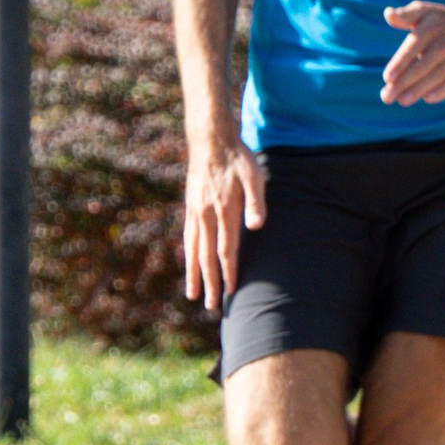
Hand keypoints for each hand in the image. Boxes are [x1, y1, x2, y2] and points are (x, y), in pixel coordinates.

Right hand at [183, 133, 267, 311]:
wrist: (210, 139)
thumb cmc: (238, 157)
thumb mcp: (254, 175)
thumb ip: (255, 202)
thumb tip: (257, 226)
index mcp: (223, 210)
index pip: (226, 249)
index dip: (228, 272)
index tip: (230, 292)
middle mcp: (206, 214)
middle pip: (207, 256)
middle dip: (210, 282)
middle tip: (212, 305)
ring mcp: (195, 211)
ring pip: (193, 249)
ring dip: (194, 274)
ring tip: (193, 295)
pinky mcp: (190, 206)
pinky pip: (188, 237)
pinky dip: (188, 255)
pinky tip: (189, 264)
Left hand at [379, 1, 444, 105]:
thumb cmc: (441, 21)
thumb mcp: (424, 10)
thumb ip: (405, 15)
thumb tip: (388, 14)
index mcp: (430, 29)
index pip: (411, 49)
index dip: (399, 64)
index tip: (387, 78)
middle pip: (421, 67)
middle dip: (402, 84)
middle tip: (387, 97)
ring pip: (435, 78)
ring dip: (417, 91)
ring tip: (402, 101)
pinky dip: (441, 92)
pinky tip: (427, 98)